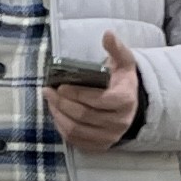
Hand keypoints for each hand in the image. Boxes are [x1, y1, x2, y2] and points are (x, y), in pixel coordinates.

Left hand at [47, 32, 142, 151]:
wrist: (132, 105)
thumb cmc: (122, 80)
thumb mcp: (124, 61)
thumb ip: (116, 48)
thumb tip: (108, 34)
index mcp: (125, 101)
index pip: (98, 100)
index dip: (77, 94)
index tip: (60, 86)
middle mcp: (119, 122)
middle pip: (84, 115)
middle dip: (62, 103)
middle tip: (48, 91)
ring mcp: (110, 136)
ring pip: (77, 130)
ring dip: (59, 116)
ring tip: (49, 102)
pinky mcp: (101, 146)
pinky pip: (77, 141)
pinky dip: (63, 129)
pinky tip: (56, 115)